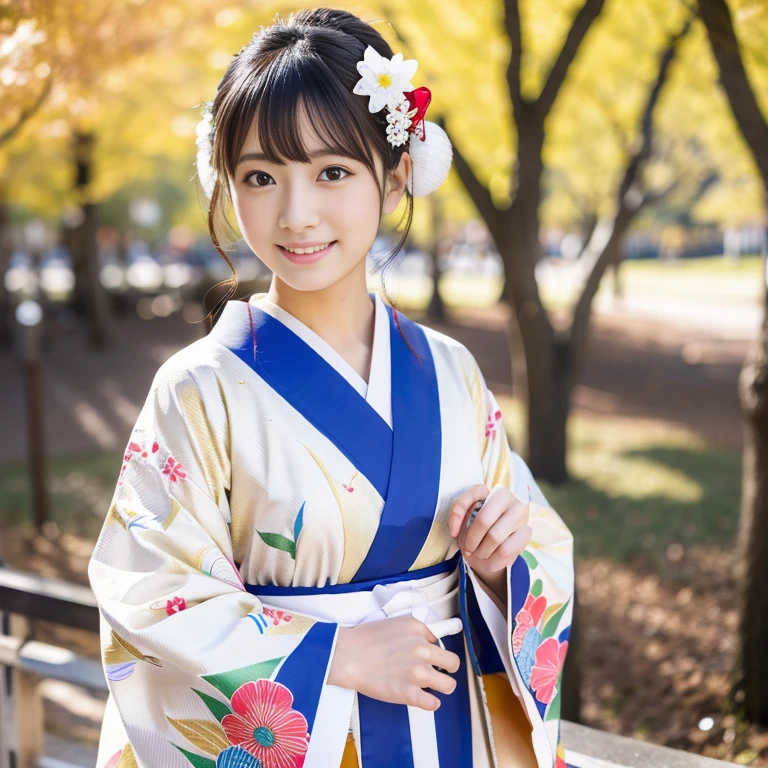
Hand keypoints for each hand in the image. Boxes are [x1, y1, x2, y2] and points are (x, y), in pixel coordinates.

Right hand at [326, 616, 461, 710]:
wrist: (348, 655)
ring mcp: (417, 673)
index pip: (441, 643)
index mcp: (418, 630)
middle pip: (453, 664)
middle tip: (437, 673)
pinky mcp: (409, 693)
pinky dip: (430, 703)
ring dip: (442, 686)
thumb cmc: (366, 639)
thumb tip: (430, 644)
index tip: (428, 658)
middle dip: (447, 669)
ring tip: (432, 687)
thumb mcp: (397, 623)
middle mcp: (422, 650)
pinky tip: (423, 698)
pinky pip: (434, 704)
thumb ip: (417, 632)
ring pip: (449, 685)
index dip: (435, 652)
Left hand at [447, 483, 531, 578]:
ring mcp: (520, 513)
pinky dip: (494, 558)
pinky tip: (492, 556)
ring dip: (482, 551)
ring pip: (495, 537)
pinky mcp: (527, 532)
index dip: (458, 514)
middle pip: (483, 519)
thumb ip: (457, 515)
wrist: (493, 550)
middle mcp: (508, 497)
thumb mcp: (463, 520)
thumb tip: (455, 529)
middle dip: (471, 539)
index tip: (453, 532)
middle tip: (468, 549)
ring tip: (479, 553)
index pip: (473, 494)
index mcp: (490, 490)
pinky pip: (505, 549)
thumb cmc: (476, 531)